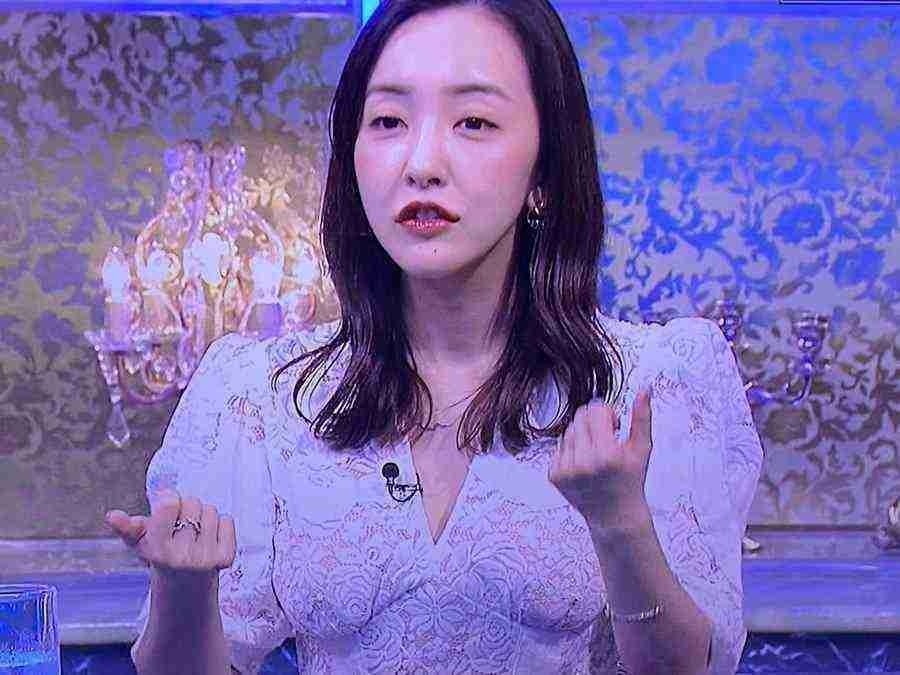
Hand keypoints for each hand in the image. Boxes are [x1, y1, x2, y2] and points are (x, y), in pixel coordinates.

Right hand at [105, 489, 236, 591]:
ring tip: (194, 532)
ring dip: (203, 515)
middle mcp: (181, 556)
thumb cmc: (161, 554)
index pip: (169, 504)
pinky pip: (228, 520)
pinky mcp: (225, 559)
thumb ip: (127, 528)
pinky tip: (209, 538)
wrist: (185, 583)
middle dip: (187, 507)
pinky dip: (221, 524)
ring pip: (211, 510)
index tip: (167, 505)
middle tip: (181, 524)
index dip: (170, 499)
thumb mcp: (140, 542)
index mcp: (158, 549)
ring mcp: (205, 559)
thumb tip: (111, 515)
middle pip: (192, 502)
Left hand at [549, 389, 653, 528]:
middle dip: (594, 422)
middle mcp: (583, 462)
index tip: (615, 426)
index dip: (607, 414)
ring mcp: (566, 470)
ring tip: (596, 453)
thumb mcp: (642, 449)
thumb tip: (645, 389)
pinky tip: (585, 464)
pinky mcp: (554, 475)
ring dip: (582, 435)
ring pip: (568, 430)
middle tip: (606, 439)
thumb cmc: (630, 480)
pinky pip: (559, 446)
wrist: (615, 516)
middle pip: (580, 416)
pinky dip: (572, 450)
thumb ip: (642, 417)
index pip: (594, 410)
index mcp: (606, 454)